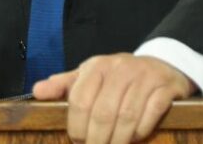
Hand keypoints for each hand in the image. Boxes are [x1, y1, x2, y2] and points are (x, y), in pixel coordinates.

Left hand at [32, 53, 196, 142]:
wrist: (160, 66)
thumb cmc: (118, 77)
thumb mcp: (90, 76)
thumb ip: (65, 85)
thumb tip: (37, 91)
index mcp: (97, 66)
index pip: (80, 99)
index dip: (77, 126)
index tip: (78, 140)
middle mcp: (120, 67)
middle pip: (103, 112)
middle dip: (97, 139)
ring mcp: (145, 76)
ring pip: (127, 115)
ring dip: (119, 139)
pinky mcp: (165, 86)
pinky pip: (151, 112)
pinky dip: (142, 129)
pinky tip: (136, 136)